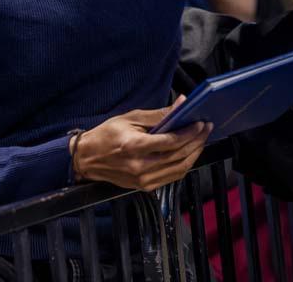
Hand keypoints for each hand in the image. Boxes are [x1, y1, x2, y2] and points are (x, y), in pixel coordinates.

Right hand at [74, 96, 211, 190]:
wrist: (87, 158)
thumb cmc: (106, 135)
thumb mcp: (131, 118)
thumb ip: (159, 114)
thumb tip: (181, 104)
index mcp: (134, 147)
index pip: (171, 142)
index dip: (190, 133)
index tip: (201, 123)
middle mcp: (139, 166)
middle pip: (178, 156)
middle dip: (196, 142)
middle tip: (206, 129)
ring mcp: (142, 179)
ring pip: (178, 169)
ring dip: (194, 154)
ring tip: (201, 140)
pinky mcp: (144, 187)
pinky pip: (171, 177)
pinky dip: (184, 166)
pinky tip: (189, 154)